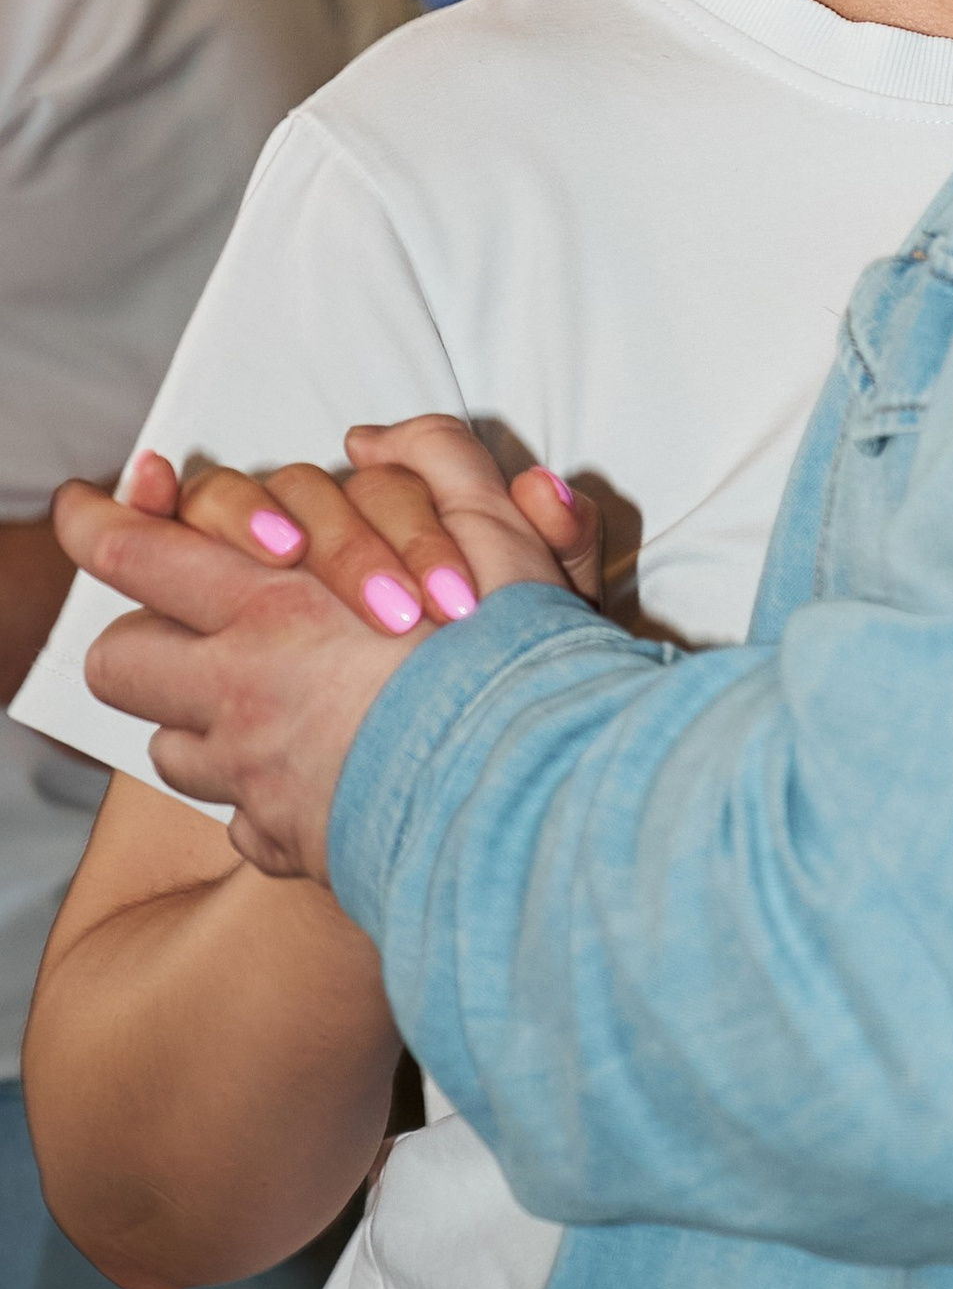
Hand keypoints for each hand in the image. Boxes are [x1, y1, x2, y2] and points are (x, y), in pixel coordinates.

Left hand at [47, 429, 598, 882]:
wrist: (536, 807)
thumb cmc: (515, 669)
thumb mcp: (495, 535)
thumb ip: (436, 464)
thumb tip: (371, 442)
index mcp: (275, 609)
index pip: (138, 555)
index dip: (98, 521)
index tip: (81, 506)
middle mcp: (241, 697)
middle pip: (122, 660)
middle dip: (140, 635)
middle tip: (188, 623)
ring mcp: (255, 781)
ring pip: (174, 747)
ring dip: (205, 718)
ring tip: (272, 702)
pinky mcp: (286, 846)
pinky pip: (240, 817)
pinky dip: (264, 792)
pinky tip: (324, 772)